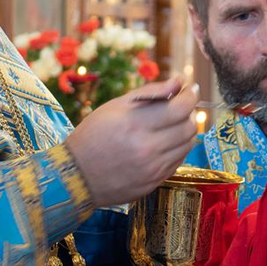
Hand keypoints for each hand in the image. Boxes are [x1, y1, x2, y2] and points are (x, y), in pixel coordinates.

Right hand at [66, 78, 197, 207]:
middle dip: (189, 112)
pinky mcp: (154, 182)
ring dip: (185, 131)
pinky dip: (177, 148)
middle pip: (188, 127)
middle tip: (180, 106)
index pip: (181, 108)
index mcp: (136, 125)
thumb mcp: (116, 106)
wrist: (76, 176)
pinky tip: (165, 142)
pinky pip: (178, 161)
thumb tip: (178, 83)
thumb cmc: (93, 135)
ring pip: (187, 145)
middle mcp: (148, 148)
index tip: (190, 88)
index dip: (190, 95)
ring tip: (172, 123)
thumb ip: (151, 93)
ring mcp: (153, 169)